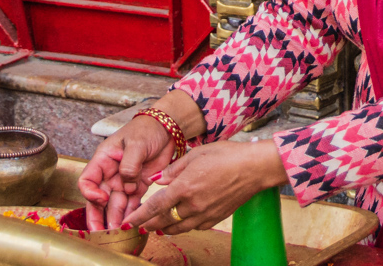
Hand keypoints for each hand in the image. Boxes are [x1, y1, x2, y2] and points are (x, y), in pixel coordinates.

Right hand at [79, 115, 178, 230]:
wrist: (167, 128)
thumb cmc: (146, 129)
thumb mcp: (136, 143)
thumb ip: (129, 164)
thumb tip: (126, 184)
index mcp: (103, 160)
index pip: (87, 181)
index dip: (90, 193)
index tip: (102, 199)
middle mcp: (111, 173)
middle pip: (99, 198)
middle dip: (99, 216)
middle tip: (101, 232)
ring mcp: (124, 181)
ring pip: (115, 204)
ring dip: (115, 219)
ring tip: (118, 233)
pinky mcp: (138, 186)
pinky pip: (131, 203)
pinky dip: (130, 214)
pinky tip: (131, 224)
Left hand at [129, 139, 287, 235]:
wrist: (254, 168)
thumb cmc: (227, 155)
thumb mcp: (196, 154)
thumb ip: (173, 169)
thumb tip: (156, 179)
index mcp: (185, 187)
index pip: (154, 206)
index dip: (139, 216)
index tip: (128, 222)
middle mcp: (192, 205)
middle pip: (163, 221)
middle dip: (149, 224)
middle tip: (140, 225)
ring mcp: (204, 214)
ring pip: (177, 228)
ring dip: (164, 228)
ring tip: (156, 226)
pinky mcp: (215, 218)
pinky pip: (193, 227)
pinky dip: (183, 226)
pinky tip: (181, 222)